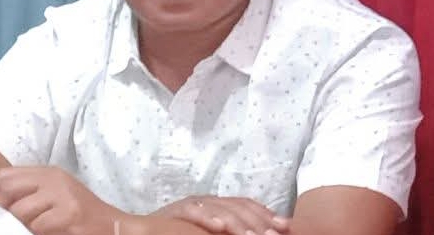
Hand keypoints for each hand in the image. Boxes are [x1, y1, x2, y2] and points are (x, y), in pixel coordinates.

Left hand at [0, 166, 124, 234]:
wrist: (112, 226)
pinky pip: (38, 226)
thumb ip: (31, 191)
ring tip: (36, 229)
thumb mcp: (56, 193)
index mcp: (49, 172)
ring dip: (23, 226)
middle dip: (3, 211)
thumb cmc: (80, 213)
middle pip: (9, 190)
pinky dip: (38, 233)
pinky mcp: (69, 214)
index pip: (5, 175)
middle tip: (11, 224)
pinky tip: (50, 232)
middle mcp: (54, 179)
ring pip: (21, 212)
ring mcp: (62, 196)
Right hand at [154, 195, 290, 234]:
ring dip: (238, 223)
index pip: (247, 205)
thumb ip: (231, 230)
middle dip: (258, 220)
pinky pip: (194, 212)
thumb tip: (264, 233)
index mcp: (218, 205)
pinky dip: (208, 219)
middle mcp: (208, 201)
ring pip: (220, 209)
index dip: (267, 214)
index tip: (287, 227)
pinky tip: (220, 227)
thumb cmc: (180, 232)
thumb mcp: (210, 231)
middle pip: (237, 206)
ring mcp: (193, 204)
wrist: (146, 228)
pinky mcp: (176, 210)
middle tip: (275, 234)